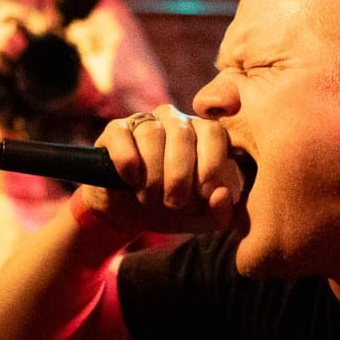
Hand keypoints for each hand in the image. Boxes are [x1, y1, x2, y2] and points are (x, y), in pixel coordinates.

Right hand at [81, 106, 244, 234]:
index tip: (204, 193)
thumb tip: (222, 194)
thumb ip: (222, 211)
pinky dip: (127, 161)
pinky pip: (122, 136)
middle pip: (182, 134)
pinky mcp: (116, 130)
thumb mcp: (203, 218)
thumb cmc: (176, 208)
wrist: (133, 213)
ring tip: (151, 198)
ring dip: (152, 175)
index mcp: (205, 135)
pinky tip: (132, 180)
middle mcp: (177, 121)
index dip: (210, 165)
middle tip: (174, 203)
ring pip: (151, 135)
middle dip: (179, 177)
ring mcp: (146, 122)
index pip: (214, 133)